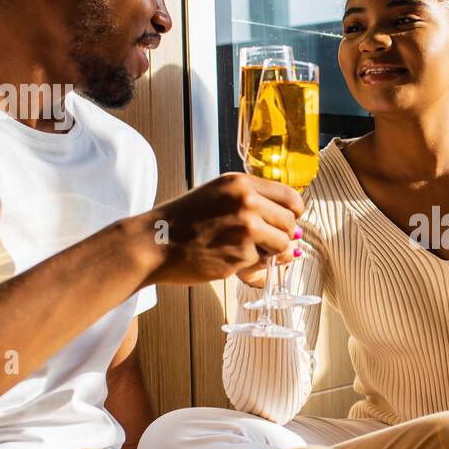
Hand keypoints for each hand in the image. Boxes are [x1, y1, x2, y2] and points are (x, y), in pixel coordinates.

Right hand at [132, 173, 303, 285]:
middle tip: (263, 241)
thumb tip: (295, 230)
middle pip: (289, 222)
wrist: (153, 242)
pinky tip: (230, 259)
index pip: (290, 196)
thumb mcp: (217, 196)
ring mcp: (246, 228)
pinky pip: (263, 262)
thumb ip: (253, 204)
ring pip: (282, 244)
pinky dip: (252, 265)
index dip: (293, 212)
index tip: (288, 220)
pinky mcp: (241, 254)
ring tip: (247, 250)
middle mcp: (247, 201)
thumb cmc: (182, 221)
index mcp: (241, 183)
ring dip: (271, 252)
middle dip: (281, 235)